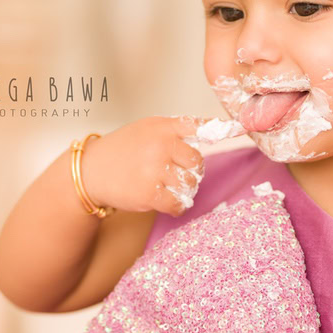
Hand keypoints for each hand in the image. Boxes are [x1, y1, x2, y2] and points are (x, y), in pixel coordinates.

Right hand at [78, 114, 240, 217]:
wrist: (90, 171)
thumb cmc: (120, 150)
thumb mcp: (145, 129)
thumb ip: (173, 130)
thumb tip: (209, 132)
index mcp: (162, 126)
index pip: (197, 126)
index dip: (221, 129)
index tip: (243, 129)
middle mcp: (160, 144)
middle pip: (198, 162)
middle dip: (191, 171)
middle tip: (176, 175)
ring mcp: (155, 169)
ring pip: (190, 183)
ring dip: (183, 190)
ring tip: (167, 188)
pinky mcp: (150, 192)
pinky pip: (178, 202)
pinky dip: (177, 206)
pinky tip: (167, 203)